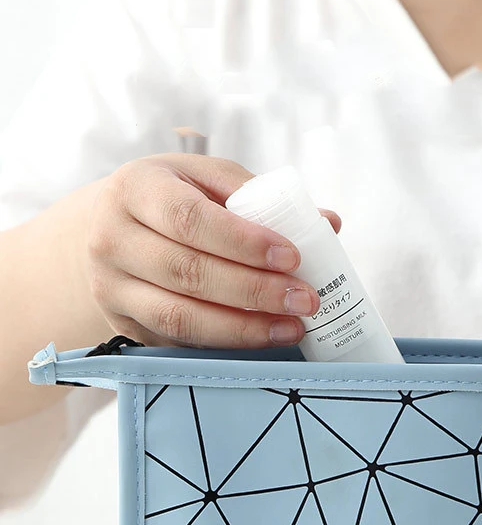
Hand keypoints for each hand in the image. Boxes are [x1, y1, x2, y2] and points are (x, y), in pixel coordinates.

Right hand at [85, 155, 340, 348]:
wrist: (108, 229)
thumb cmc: (173, 199)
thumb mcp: (207, 180)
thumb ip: (261, 197)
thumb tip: (330, 223)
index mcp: (136, 188)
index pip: (189, 219)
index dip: (243, 242)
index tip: (293, 258)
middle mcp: (112, 238)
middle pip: (187, 273)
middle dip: (254, 292)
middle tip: (306, 300)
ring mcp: (111, 287)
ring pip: (179, 317)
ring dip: (244, 329)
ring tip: (293, 327)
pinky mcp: (123, 325)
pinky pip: (177, 342)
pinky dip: (225, 344)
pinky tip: (263, 340)